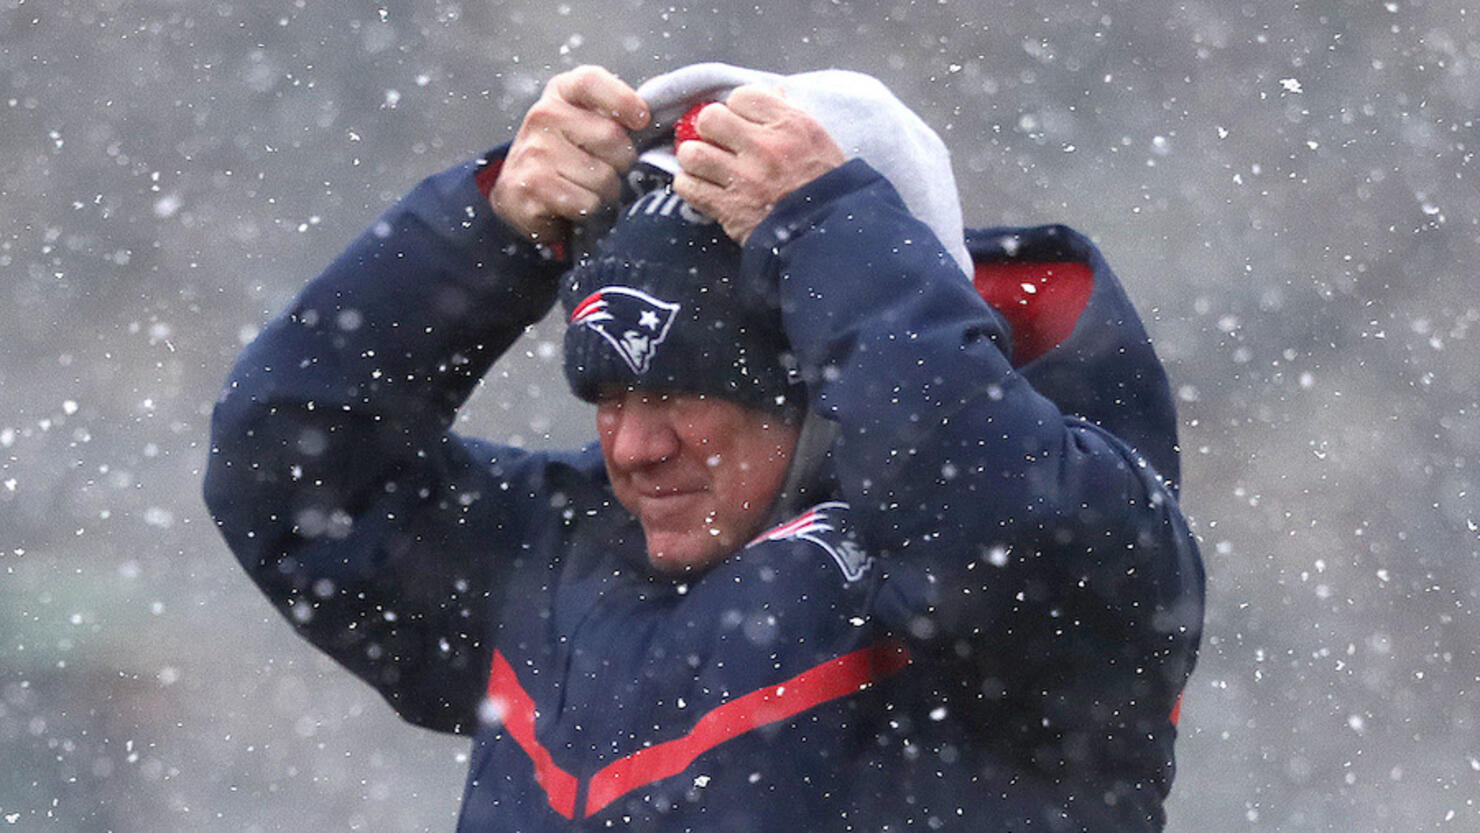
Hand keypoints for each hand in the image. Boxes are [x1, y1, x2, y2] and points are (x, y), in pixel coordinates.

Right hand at [491, 65, 649, 243]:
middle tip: (607, 168)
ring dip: (606, 191)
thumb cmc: (565, 155)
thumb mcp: (585, 122)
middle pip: (611, 137)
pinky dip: (589, 210)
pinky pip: (587, 202)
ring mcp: (534, 150)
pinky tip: (573, 203)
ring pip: (602, 176)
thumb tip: (658, 105)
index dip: (623, 100)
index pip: (592, 81)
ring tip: (586, 187)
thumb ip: (615, 113)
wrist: (519, 193)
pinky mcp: (532, 186)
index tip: (642, 120)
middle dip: (621, 161)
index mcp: (560, 92)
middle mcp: (543, 115)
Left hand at [672, 86, 845, 244]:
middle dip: (710, 129)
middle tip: (717, 142)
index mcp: (790, 125)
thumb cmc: (824, 183)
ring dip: (694, 158)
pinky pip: (688, 187)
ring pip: (692, 153)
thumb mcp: (817, 139)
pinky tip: (702, 187)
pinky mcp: (729, 208)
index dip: (738, 109)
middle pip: (710, 118)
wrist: (828, 232)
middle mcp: (764, 147)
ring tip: (704, 165)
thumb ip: (789, 114)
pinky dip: (690, 186)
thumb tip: (771, 92)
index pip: (742, 96)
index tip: (742, 123)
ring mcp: (744, 179)